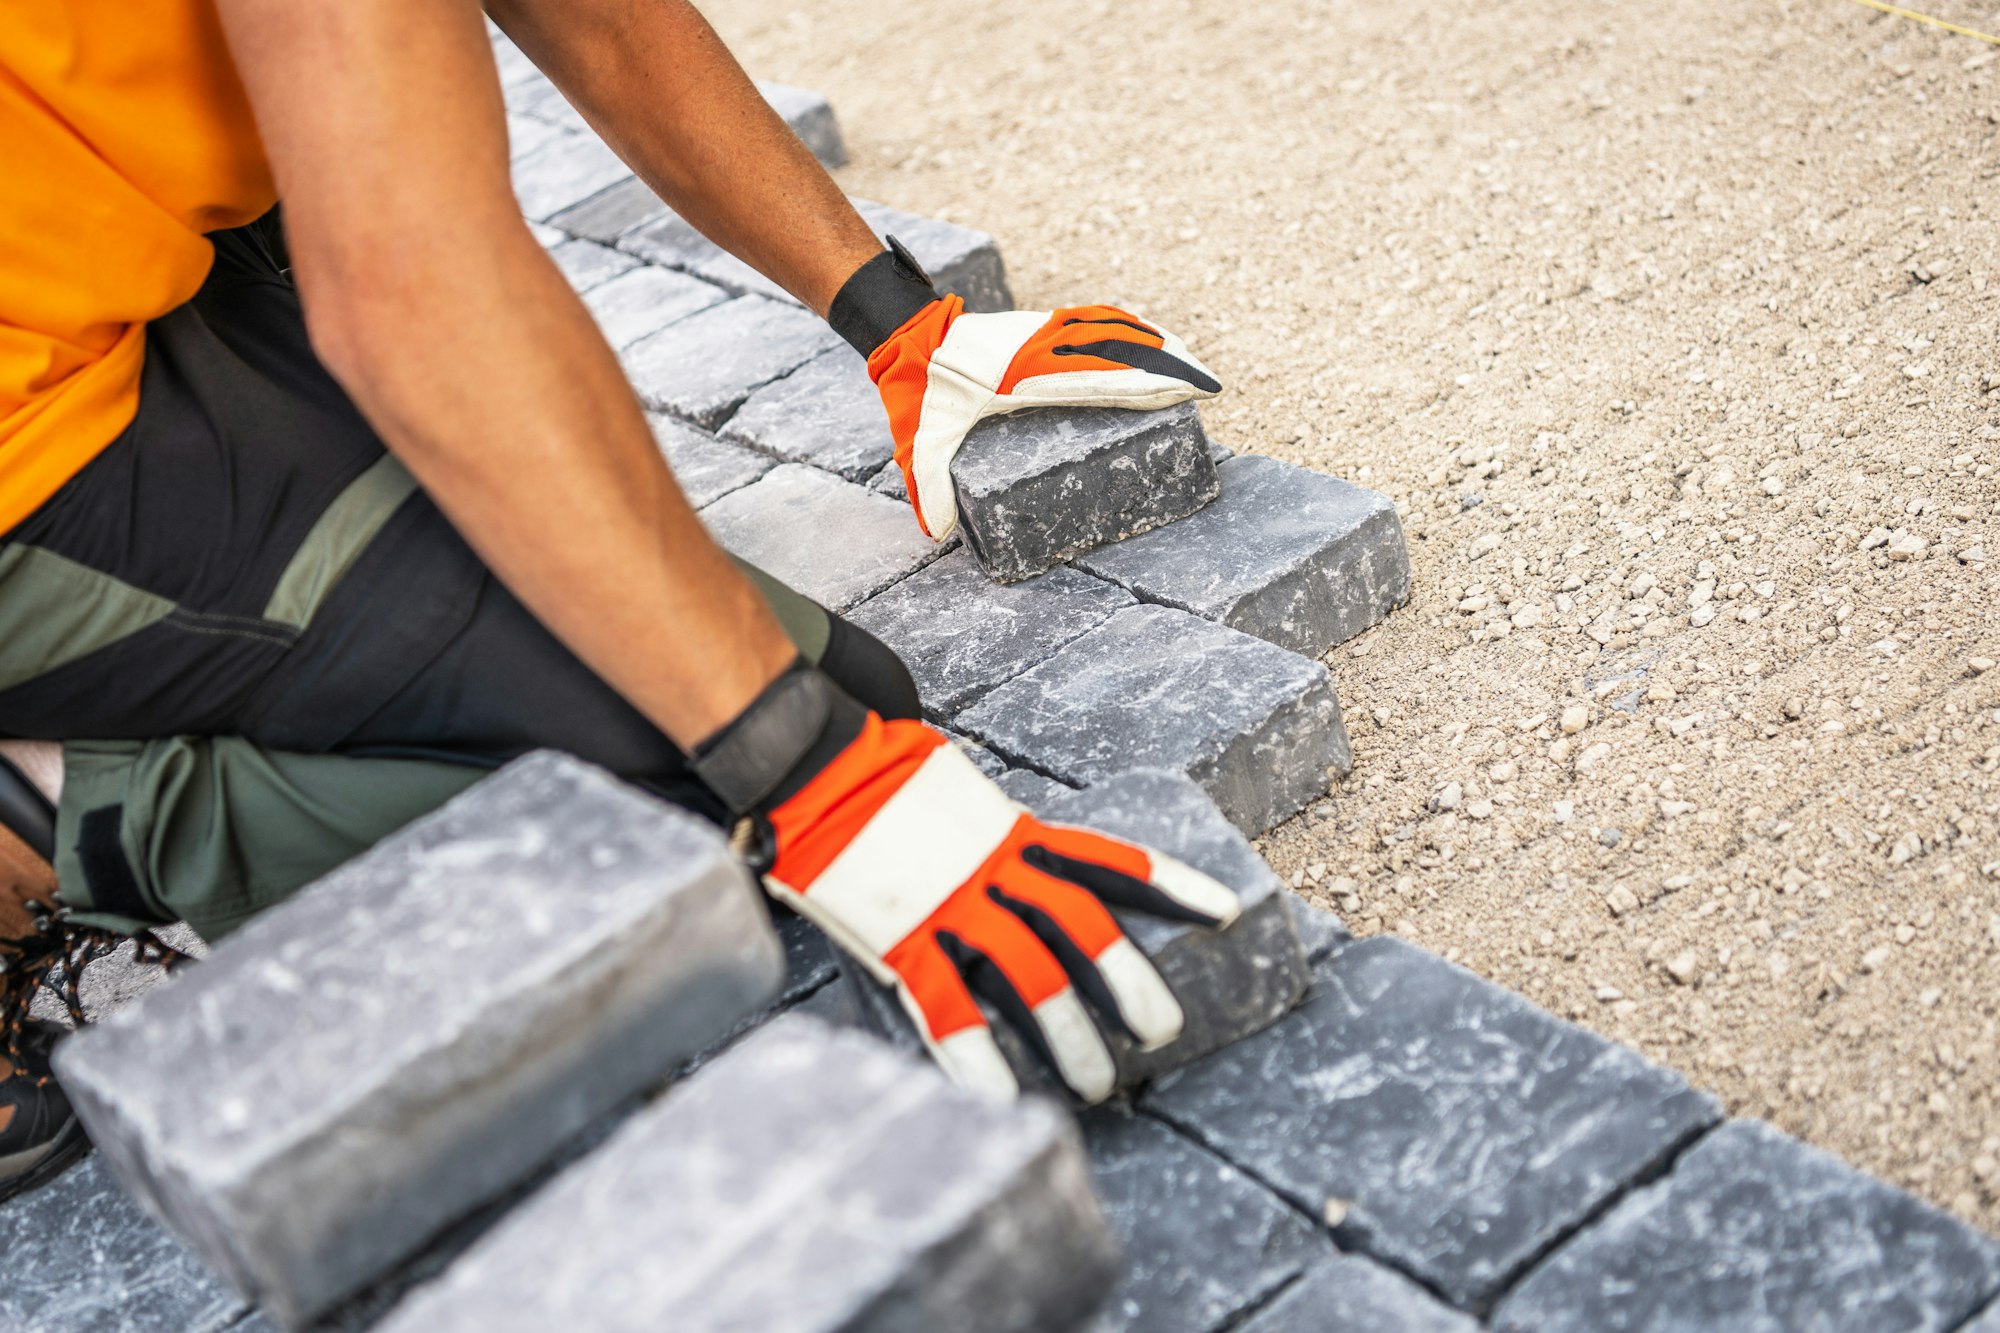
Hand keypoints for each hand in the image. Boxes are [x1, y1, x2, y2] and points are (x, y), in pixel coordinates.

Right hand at [761, 716, 1238, 1100]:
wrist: (815, 766)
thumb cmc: (884, 775)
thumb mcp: (962, 793)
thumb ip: (998, 832)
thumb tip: (1023, 856)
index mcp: (1012, 831)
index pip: (1107, 861)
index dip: (1172, 887)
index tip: (1227, 912)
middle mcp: (993, 867)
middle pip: (1081, 925)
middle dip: (1129, 981)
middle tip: (1163, 1030)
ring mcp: (950, 904)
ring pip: (1029, 975)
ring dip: (1069, 1035)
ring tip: (1097, 1085)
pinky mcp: (904, 938)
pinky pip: (949, 1007)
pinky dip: (977, 1056)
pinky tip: (1002, 1095)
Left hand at [826, 245, 1220, 539]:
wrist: (906, 335)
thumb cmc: (919, 392)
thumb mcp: (920, 443)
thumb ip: (929, 488)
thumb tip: (937, 534)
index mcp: (1028, 378)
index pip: (1103, 378)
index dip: (1150, 382)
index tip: (1188, 391)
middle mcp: (1045, 350)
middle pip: (1120, 351)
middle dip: (1169, 365)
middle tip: (1209, 384)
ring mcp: (1044, 332)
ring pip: (1112, 329)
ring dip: (1154, 341)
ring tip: (1190, 360)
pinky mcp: (1038, 324)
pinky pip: (1092, 319)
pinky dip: (1123, 323)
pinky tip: (1144, 331)